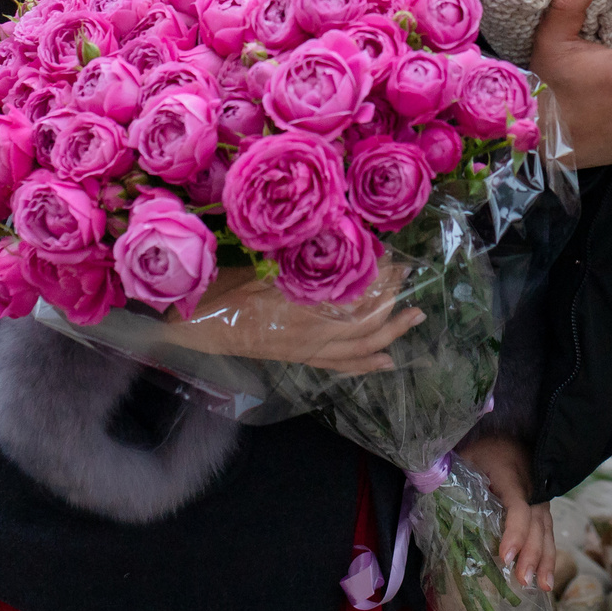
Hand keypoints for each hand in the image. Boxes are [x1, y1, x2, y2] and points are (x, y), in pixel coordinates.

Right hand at [159, 264, 423, 373]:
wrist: (196, 327)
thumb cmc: (223, 291)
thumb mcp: (260, 268)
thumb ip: (297, 265)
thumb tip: (334, 245)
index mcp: (300, 310)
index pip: (353, 299)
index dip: (379, 282)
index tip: (395, 261)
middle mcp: (308, 335)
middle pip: (364, 325)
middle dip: (392, 304)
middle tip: (411, 282)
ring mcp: (304, 350)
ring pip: (357, 348)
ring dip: (389, 333)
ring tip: (415, 317)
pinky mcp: (298, 357)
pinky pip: (338, 365)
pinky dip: (364, 364)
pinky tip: (385, 361)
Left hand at [455, 433, 555, 591]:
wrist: (509, 438)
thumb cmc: (483, 451)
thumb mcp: (465, 457)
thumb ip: (450, 476)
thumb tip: (429, 495)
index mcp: (510, 476)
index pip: (518, 507)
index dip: (514, 532)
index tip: (505, 556)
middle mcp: (531, 489)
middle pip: (536, 524)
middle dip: (531, 554)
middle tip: (522, 579)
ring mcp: (539, 499)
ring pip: (546, 530)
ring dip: (545, 559)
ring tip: (543, 586)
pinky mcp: (541, 509)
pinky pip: (547, 532)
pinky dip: (548, 554)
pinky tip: (545, 578)